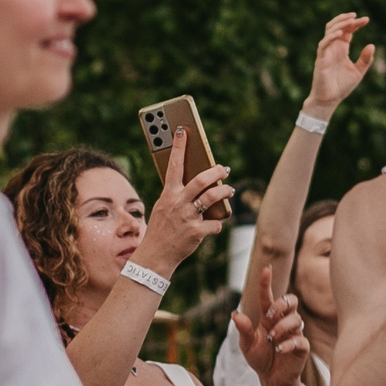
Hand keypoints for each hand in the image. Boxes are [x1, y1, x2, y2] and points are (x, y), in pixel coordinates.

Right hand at [131, 128, 229, 270]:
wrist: (155, 255)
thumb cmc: (161, 229)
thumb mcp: (164, 208)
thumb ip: (177, 195)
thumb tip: (198, 184)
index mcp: (168, 194)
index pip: (173, 165)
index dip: (178, 147)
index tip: (183, 130)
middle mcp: (178, 203)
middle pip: (201, 180)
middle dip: (216, 172)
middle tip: (225, 168)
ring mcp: (187, 217)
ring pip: (212, 197)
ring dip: (224, 192)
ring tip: (229, 190)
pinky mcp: (196, 232)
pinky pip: (215, 223)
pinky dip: (218, 223)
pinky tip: (217, 224)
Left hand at [231, 267, 311, 385]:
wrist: (271, 379)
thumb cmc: (260, 358)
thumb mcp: (246, 345)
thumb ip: (243, 330)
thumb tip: (235, 314)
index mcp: (269, 318)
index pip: (269, 296)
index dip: (267, 283)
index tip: (266, 269)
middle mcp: (283, 322)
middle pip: (291, 300)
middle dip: (281, 304)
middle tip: (269, 315)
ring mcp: (294, 333)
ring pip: (296, 319)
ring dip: (282, 327)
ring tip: (271, 340)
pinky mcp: (302, 347)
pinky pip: (300, 340)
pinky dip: (288, 344)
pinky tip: (279, 349)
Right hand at [305, 11, 376, 114]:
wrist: (330, 100)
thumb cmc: (342, 86)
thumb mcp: (358, 72)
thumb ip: (365, 59)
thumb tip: (372, 45)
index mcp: (342, 49)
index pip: (348, 31)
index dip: (356, 24)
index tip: (366, 20)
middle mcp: (333, 47)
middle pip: (337, 26)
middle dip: (347, 20)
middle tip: (358, 16)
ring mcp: (326, 52)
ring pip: (329, 31)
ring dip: (339, 24)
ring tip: (351, 21)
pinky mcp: (321, 59)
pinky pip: (324, 44)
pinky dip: (331, 37)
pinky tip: (340, 33)